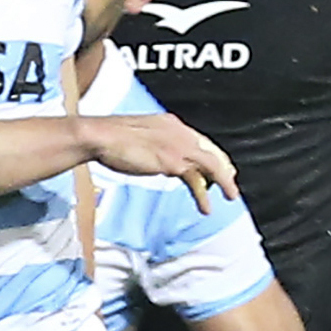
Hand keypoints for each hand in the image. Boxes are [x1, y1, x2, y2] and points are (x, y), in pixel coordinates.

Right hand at [86, 114, 238, 209]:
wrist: (100, 136)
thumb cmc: (108, 136)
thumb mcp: (135, 134)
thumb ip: (150, 142)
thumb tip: (152, 156)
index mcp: (170, 123)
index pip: (198, 139)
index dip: (210, 153)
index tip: (216, 165)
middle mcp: (180, 132)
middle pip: (210, 151)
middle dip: (222, 167)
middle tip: (230, 180)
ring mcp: (178, 146)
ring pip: (212, 165)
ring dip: (224, 182)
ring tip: (231, 195)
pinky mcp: (173, 162)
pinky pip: (198, 180)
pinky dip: (204, 195)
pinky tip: (206, 208)